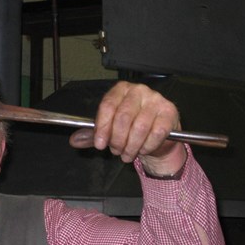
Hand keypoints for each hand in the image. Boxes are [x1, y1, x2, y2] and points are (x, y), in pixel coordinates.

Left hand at [69, 81, 185, 174]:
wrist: (158, 134)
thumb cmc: (132, 128)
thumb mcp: (110, 130)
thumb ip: (93, 135)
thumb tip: (75, 140)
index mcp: (121, 90)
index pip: (108, 106)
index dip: (102, 127)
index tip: (100, 144)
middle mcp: (139, 91)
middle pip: (123, 117)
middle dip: (117, 140)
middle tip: (115, 151)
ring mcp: (156, 100)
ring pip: (139, 127)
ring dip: (131, 146)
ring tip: (127, 154)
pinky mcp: (169, 112)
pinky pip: (156, 133)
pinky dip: (147, 146)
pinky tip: (143, 149)